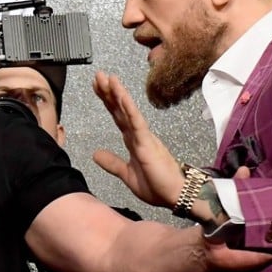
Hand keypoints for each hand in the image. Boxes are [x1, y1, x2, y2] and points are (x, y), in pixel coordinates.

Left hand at [91, 72, 184, 208]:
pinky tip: (121, 96)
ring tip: (107, 78)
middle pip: (120, 110)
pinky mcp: (148, 143)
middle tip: (97, 75)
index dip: (108, 101)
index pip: (118, 117)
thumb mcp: (127, 174)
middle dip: (108, 92)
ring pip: (128, 111)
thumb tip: (95, 154)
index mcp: (133, 141)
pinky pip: (136, 123)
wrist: (176, 196)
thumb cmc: (157, 186)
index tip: (98, 87)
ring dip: (117, 94)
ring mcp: (143, 137)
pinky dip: (129, 109)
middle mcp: (138, 135)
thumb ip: (112, 163)